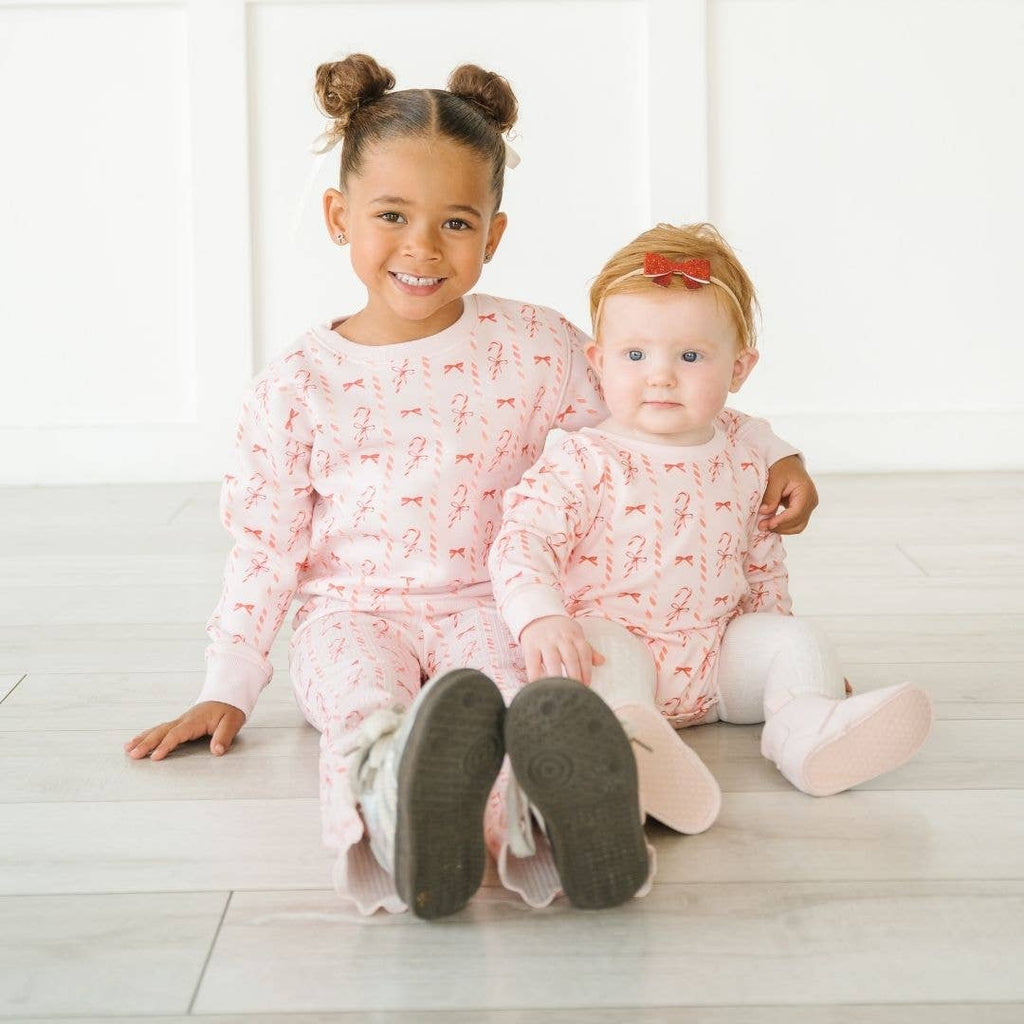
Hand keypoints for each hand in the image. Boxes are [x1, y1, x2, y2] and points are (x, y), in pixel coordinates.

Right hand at [124, 701, 245, 760]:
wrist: (228, 696)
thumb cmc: (230, 710)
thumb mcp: (233, 722)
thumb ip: (224, 736)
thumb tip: (217, 751)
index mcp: (195, 720)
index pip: (177, 734)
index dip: (166, 745)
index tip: (155, 757)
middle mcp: (184, 720)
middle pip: (162, 731)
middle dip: (147, 743)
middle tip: (133, 755)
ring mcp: (180, 721)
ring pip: (158, 729)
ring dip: (143, 739)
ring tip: (128, 749)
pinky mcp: (180, 723)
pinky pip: (161, 729)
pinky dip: (148, 735)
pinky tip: (137, 741)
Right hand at [520, 615, 600, 684]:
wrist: (536, 615)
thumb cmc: (559, 630)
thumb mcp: (574, 635)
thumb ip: (587, 650)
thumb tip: (602, 662)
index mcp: (573, 635)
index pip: (583, 652)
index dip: (586, 669)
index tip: (586, 684)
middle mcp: (560, 637)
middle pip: (570, 657)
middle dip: (575, 675)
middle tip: (576, 690)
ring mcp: (544, 641)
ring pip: (553, 660)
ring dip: (558, 677)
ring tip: (560, 690)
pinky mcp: (530, 646)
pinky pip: (533, 663)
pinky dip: (535, 676)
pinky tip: (538, 686)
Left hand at [759, 454, 818, 533]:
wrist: (788, 462)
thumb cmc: (782, 467)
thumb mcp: (775, 479)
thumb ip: (771, 496)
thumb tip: (765, 512)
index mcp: (806, 492)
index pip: (796, 512)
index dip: (781, 521)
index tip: (767, 524)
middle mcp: (811, 501)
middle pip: (798, 522)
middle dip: (779, 526)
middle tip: (761, 526)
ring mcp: (809, 506)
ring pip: (798, 526)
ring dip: (781, 528)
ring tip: (765, 525)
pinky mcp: (803, 509)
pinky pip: (795, 523)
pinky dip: (784, 525)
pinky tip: (771, 523)